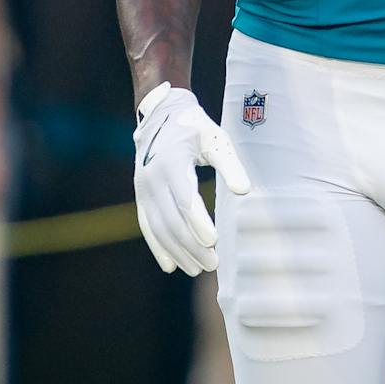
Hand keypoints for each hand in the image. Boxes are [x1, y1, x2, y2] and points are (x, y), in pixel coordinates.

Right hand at [132, 83, 249, 275]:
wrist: (160, 116)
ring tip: (197, 269)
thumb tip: (244, 191)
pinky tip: (170, 265)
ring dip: (177, 252)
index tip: (214, 241)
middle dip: (191, 245)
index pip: (184, 199)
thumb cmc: (195, 128)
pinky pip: (148, 226)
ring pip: (159, 228)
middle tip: (213, 263)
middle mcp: (152, 178)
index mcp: (172, 162)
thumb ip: (230, 164)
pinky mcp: (140, 196)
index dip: (198, 222)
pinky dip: (159, 247)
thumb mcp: (215, 139)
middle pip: (171, 220)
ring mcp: (143, 189)